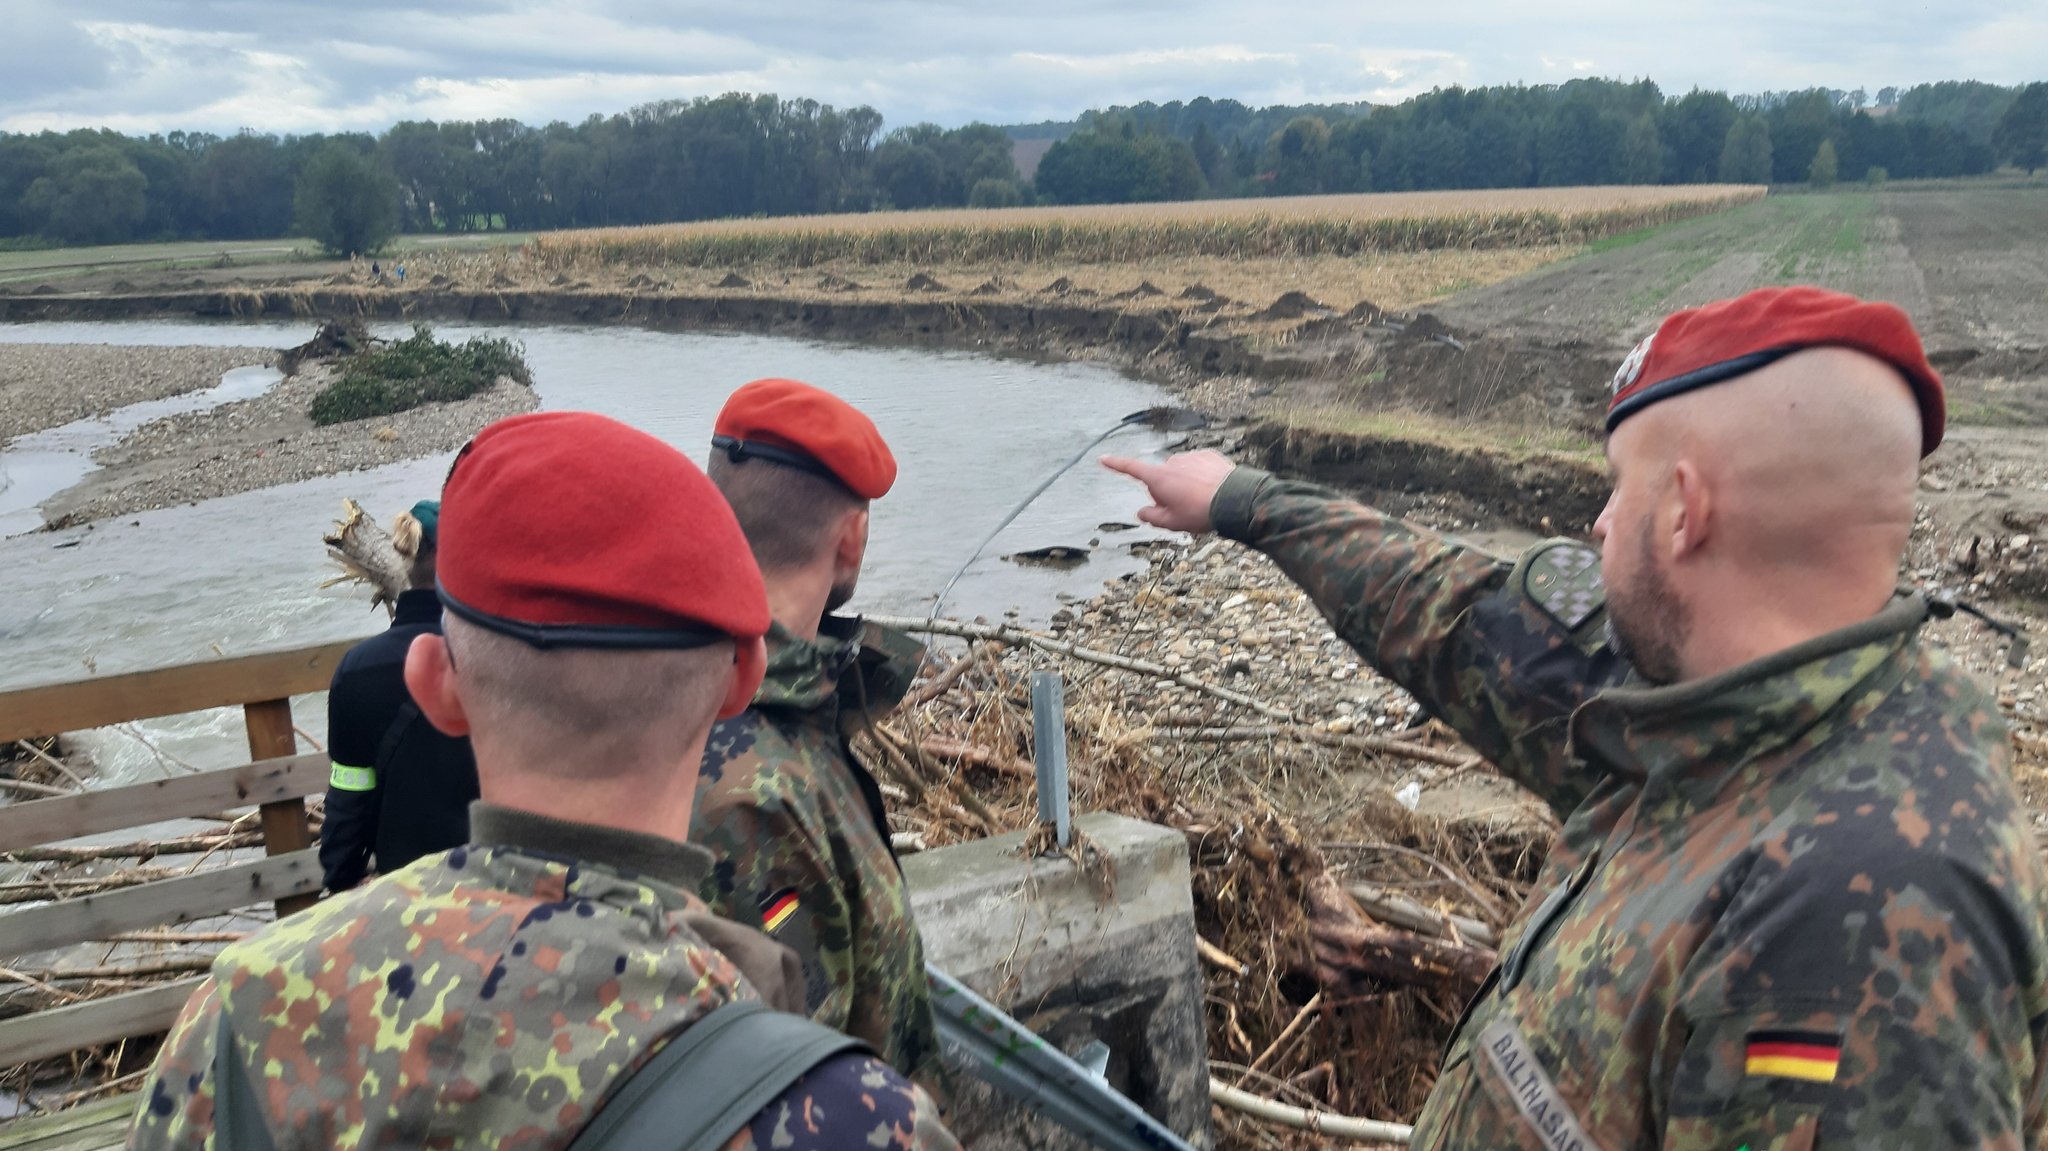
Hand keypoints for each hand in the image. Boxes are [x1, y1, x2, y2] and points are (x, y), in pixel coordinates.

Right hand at [1100, 451, 1236, 534]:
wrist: (1234, 500)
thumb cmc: (1199, 513)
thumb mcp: (1171, 523)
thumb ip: (1151, 517)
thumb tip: (1142, 512)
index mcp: (1158, 478)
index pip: (1130, 469)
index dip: (1115, 464)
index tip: (1103, 458)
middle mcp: (1172, 462)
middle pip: (1162, 478)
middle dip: (1168, 490)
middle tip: (1184, 508)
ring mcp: (1190, 457)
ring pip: (1182, 472)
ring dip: (1186, 483)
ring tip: (1202, 500)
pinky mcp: (1208, 455)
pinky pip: (1198, 466)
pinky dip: (1202, 477)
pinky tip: (1212, 489)